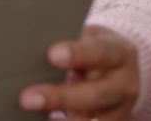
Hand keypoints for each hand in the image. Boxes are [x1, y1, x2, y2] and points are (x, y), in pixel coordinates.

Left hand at [19, 25, 139, 119]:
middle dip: (60, 98)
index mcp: (119, 53)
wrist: (123, 69)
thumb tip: (26, 48)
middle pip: (96, 94)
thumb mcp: (87, 38)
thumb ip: (66, 43)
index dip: (76, 54)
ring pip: (96, 120)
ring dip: (65, 120)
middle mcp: (124, 84)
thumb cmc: (91, 48)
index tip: (52, 55)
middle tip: (27, 99)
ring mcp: (121, 109)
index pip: (99, 52)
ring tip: (34, 115)